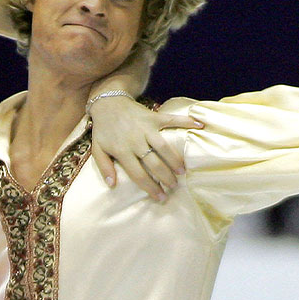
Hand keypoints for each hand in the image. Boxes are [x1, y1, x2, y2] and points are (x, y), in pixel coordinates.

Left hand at [88, 94, 202, 200]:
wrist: (108, 102)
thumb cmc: (104, 129)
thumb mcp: (98, 149)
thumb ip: (104, 167)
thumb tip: (112, 185)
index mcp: (122, 150)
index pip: (138, 174)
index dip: (150, 187)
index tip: (160, 197)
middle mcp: (136, 140)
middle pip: (154, 163)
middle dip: (165, 177)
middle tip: (174, 186)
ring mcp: (146, 128)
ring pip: (164, 146)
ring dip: (175, 159)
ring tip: (183, 171)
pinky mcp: (154, 117)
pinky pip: (172, 120)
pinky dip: (186, 121)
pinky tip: (200, 125)